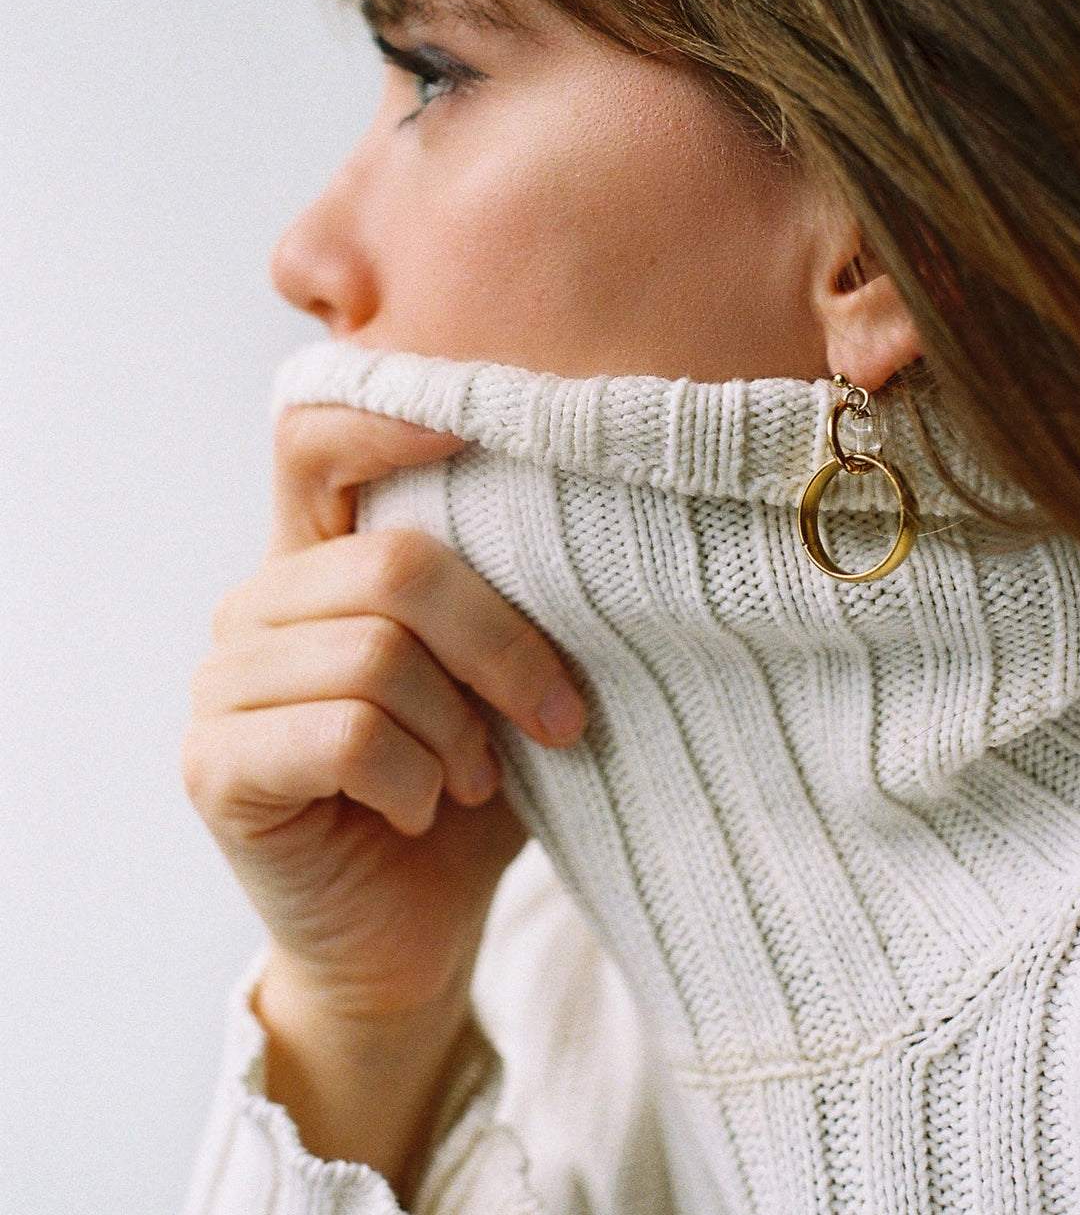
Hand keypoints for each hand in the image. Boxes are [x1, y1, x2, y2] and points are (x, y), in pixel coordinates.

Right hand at [182, 403, 585, 1173]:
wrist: (412, 935)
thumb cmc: (466, 790)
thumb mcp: (499, 681)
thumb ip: (509, 599)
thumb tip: (596, 518)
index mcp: (318, 560)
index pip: (313, 437)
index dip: (389, 412)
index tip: (487, 422)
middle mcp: (255, 605)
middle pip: (395, 564)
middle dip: (503, 648)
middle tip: (559, 721)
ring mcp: (222, 684)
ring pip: (377, 655)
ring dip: (459, 733)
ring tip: (473, 778)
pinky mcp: (215, 765)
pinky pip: (345, 735)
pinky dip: (412, 781)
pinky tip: (416, 812)